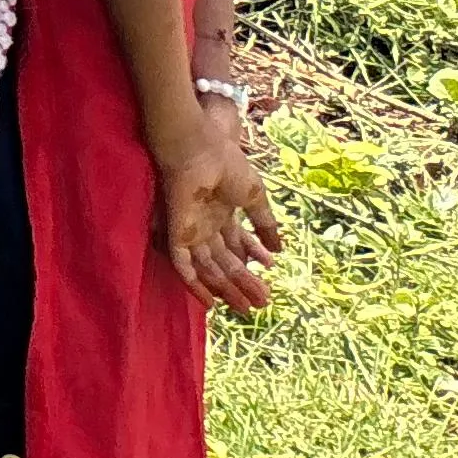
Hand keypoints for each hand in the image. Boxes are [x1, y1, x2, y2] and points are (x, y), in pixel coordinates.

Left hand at [154, 108, 281, 314]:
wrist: (199, 149)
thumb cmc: (225, 164)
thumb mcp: (255, 196)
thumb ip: (265, 223)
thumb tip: (280, 249)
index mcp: (222, 212)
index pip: (237, 243)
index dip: (252, 259)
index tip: (270, 273)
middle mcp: (205, 223)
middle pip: (225, 260)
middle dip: (244, 282)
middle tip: (262, 303)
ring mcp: (191, 229)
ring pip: (209, 268)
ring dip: (227, 289)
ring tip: (246, 307)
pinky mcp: (177, 233)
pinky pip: (182, 264)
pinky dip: (195, 284)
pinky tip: (209, 301)